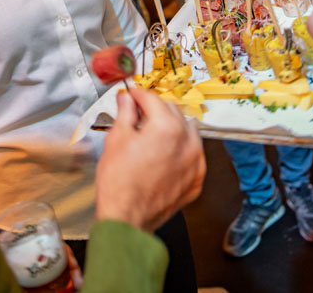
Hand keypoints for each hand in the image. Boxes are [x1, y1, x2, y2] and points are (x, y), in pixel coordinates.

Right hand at [96, 88, 204, 232]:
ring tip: (151, 136)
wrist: (126, 218)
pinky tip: (163, 155)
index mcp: (167, 127)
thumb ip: (125, 112)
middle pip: (172, 111)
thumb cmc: (119, 183)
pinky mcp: (196, 179)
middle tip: (137, 115)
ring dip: (171, 128)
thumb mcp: (116, 138)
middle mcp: (187, 142)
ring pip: (186, 132)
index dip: (138, 95)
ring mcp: (195, 162)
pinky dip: (180, 150)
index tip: (131, 96)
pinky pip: (192, 155)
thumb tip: (127, 100)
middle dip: (155, 110)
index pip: (153, 99)